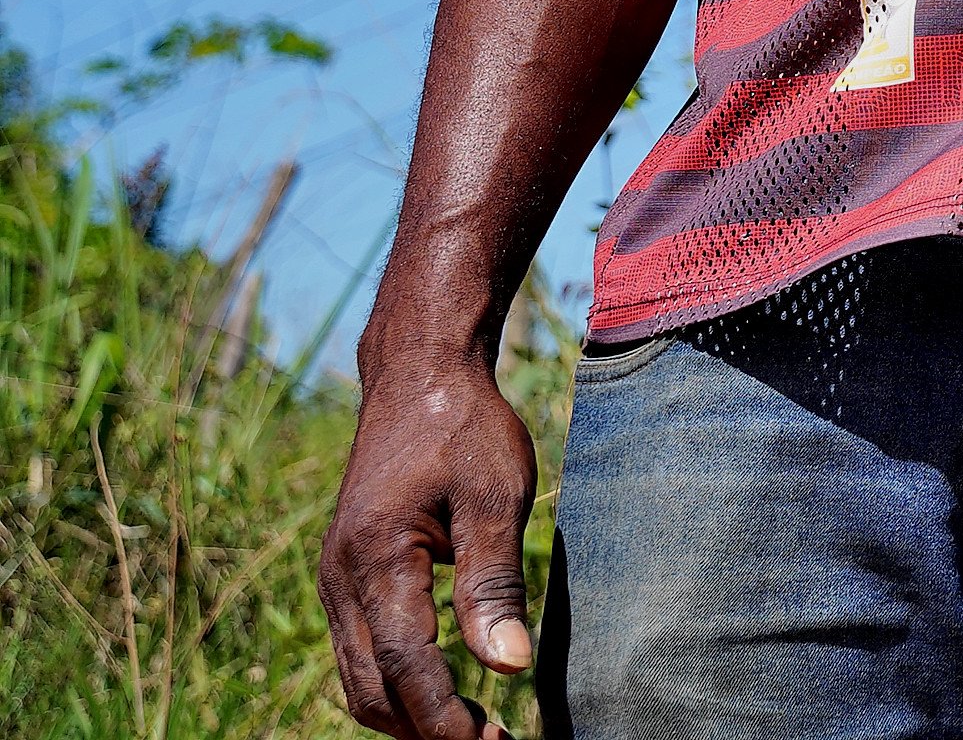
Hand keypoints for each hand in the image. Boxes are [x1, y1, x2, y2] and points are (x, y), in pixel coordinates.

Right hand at [321, 352, 537, 737]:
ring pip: (358, 675)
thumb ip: (494, 583)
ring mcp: (336, 578)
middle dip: (424, 728)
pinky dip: (393, 680)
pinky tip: (440, 687)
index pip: (406, 666)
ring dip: (407, 711)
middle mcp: (341, 578)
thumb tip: (508, 666)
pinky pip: (359, 648)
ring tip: (469, 729)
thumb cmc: (464, 428)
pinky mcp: (345, 573)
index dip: (444, 717)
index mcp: (375, 559)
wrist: (418, 377)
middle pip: (371, 687)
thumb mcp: (495, 497)